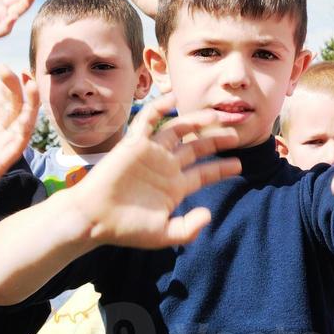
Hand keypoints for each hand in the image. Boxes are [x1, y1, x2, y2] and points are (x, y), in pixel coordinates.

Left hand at [0, 68, 40, 245]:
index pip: (4, 99)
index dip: (6, 83)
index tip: (2, 67)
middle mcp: (0, 131)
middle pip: (15, 102)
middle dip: (14, 84)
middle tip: (5, 67)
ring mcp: (5, 143)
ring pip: (25, 115)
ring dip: (29, 97)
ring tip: (26, 78)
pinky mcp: (7, 155)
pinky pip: (24, 134)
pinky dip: (29, 116)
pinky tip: (29, 102)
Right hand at [70, 98, 241, 247]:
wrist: (93, 219)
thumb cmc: (125, 229)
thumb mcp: (162, 235)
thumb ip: (188, 229)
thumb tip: (209, 214)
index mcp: (175, 186)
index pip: (205, 172)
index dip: (223, 168)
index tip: (240, 165)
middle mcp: (166, 166)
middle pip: (197, 147)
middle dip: (217, 140)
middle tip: (236, 134)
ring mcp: (151, 153)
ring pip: (178, 130)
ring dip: (196, 121)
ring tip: (215, 116)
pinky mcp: (133, 144)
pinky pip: (148, 120)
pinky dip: (160, 107)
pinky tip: (173, 98)